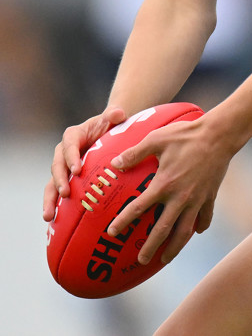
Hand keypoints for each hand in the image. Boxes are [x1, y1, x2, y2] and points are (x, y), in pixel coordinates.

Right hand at [42, 106, 126, 221]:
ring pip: (52, 184)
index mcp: (73, 135)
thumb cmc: (111, 125)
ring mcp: (64, 168)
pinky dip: (55, 207)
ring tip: (48, 216)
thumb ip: (114, 114)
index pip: (69, 145)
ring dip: (50, 199)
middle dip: (59, 180)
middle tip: (65, 193)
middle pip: (57, 165)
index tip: (77, 170)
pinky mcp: (66, 181)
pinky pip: (57, 194)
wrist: (108, 134)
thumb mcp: (113, 118)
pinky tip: (55, 223)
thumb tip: (118, 113)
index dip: (71, 157)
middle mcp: (64, 152)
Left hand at [106, 113, 232, 265]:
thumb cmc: (186, 135)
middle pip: (163, 230)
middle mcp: (180, 197)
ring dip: (174, 247)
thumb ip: (135, 153)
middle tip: (140, 260)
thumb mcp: (157, 139)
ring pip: (184, 231)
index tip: (112, 232)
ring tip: (165, 258)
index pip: (139, 208)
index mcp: (164, 184)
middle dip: (150, 247)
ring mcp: (197, 199)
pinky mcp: (210, 196)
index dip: (124, 221)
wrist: (219, 135)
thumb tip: (115, 163)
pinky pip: (205, 217)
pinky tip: (195, 232)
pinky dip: (200, 227)